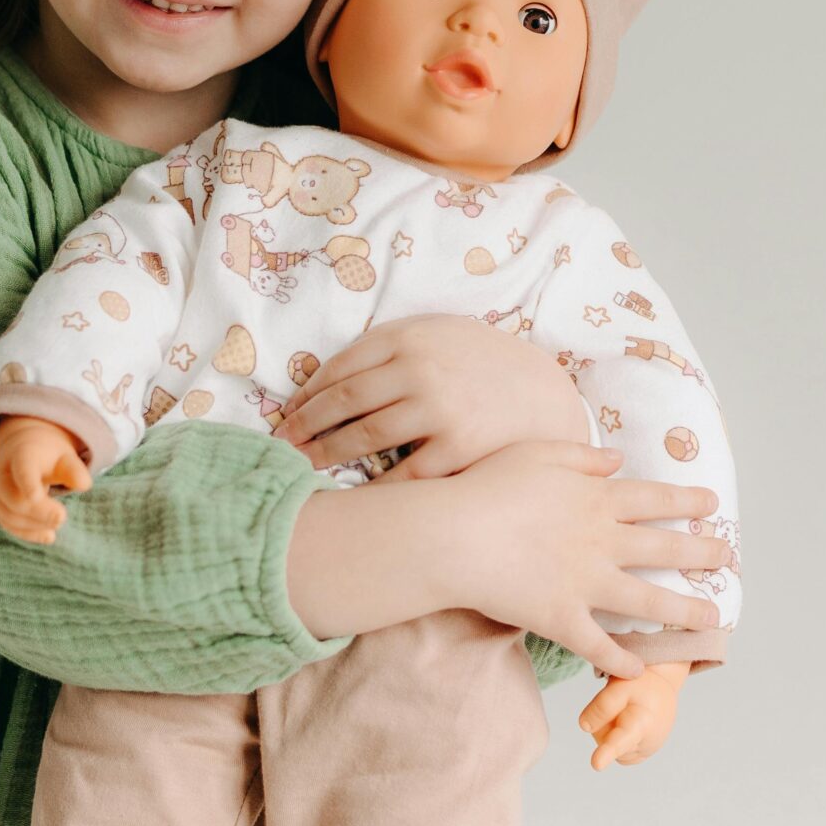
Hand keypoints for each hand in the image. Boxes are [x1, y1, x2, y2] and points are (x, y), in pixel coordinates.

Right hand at [0, 415, 91, 544]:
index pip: (22, 470)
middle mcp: (3, 474)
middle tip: (62, 517)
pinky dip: (28, 534)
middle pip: (14, 499)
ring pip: (8, 515)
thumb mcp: (64, 458)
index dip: (27, 484)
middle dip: (39, 512)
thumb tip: (84, 485)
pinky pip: (8, 525)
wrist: (24, 453)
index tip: (36, 497)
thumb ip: (74, 470)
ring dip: (34, 525)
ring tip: (57, 525)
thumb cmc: (48, 458)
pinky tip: (49, 536)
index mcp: (21, 455)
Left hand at [275, 316, 587, 477]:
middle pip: (341, 403)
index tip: (287, 415)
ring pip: (362, 436)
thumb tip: (326, 376)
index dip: (305, 396)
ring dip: (324, 454)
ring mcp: (438, 409)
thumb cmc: (484, 365)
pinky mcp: (457, 448)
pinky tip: (350, 491)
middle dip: (303, 428)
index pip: (338, 368)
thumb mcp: (440, 334)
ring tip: (303, 467)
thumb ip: (391, 346)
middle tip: (280, 447)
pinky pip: (399, 472)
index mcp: (409, 337)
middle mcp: (419, 369)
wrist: (546, 396)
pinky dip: (370, 484)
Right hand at [441, 440, 722, 678]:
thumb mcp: (538, 453)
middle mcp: (602, 542)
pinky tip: (640, 669)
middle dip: (702, 553)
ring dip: (684, 611)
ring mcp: (586, 584)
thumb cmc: (487, 486)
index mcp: (597, 499)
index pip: (655, 499)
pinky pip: (599, 646)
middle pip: (665, 549)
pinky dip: (621, 660)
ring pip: (649, 601)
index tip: (712, 504)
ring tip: (711, 619)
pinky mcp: (562, 619)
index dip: (687, 501)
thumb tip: (617, 460)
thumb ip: (582, 456)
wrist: (454, 536)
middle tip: (727, 558)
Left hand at [579, 660, 689, 769]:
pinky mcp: (639, 756)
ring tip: (625, 713)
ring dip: (608, 729)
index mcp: (643, 723)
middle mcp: (646, 744)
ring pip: (608, 745)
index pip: (621, 739)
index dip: (607, 752)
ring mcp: (643, 752)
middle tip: (619, 704)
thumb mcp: (620, 687)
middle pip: (604, 739)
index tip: (597, 764)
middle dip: (603, 721)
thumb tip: (585, 727)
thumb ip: (601, 706)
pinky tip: (626, 724)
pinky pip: (614, 750)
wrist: (662, 693)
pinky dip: (614, 737)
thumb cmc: (642, 688)